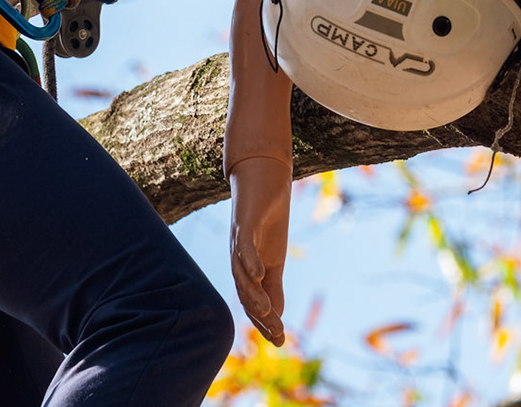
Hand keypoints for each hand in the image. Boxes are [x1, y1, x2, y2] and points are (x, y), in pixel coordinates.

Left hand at [228, 155, 290, 344]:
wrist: (264, 178)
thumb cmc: (268, 218)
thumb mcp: (275, 258)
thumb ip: (273, 285)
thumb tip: (277, 316)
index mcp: (248, 270)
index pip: (254, 302)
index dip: (266, 322)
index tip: (281, 342)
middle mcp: (239, 259)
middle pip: (245, 293)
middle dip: (260, 315)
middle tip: (277, 333)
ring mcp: (239, 241)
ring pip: (241, 273)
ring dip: (253, 293)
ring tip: (266, 310)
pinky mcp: (243, 222)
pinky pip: (243, 245)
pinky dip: (249, 260)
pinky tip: (258, 273)